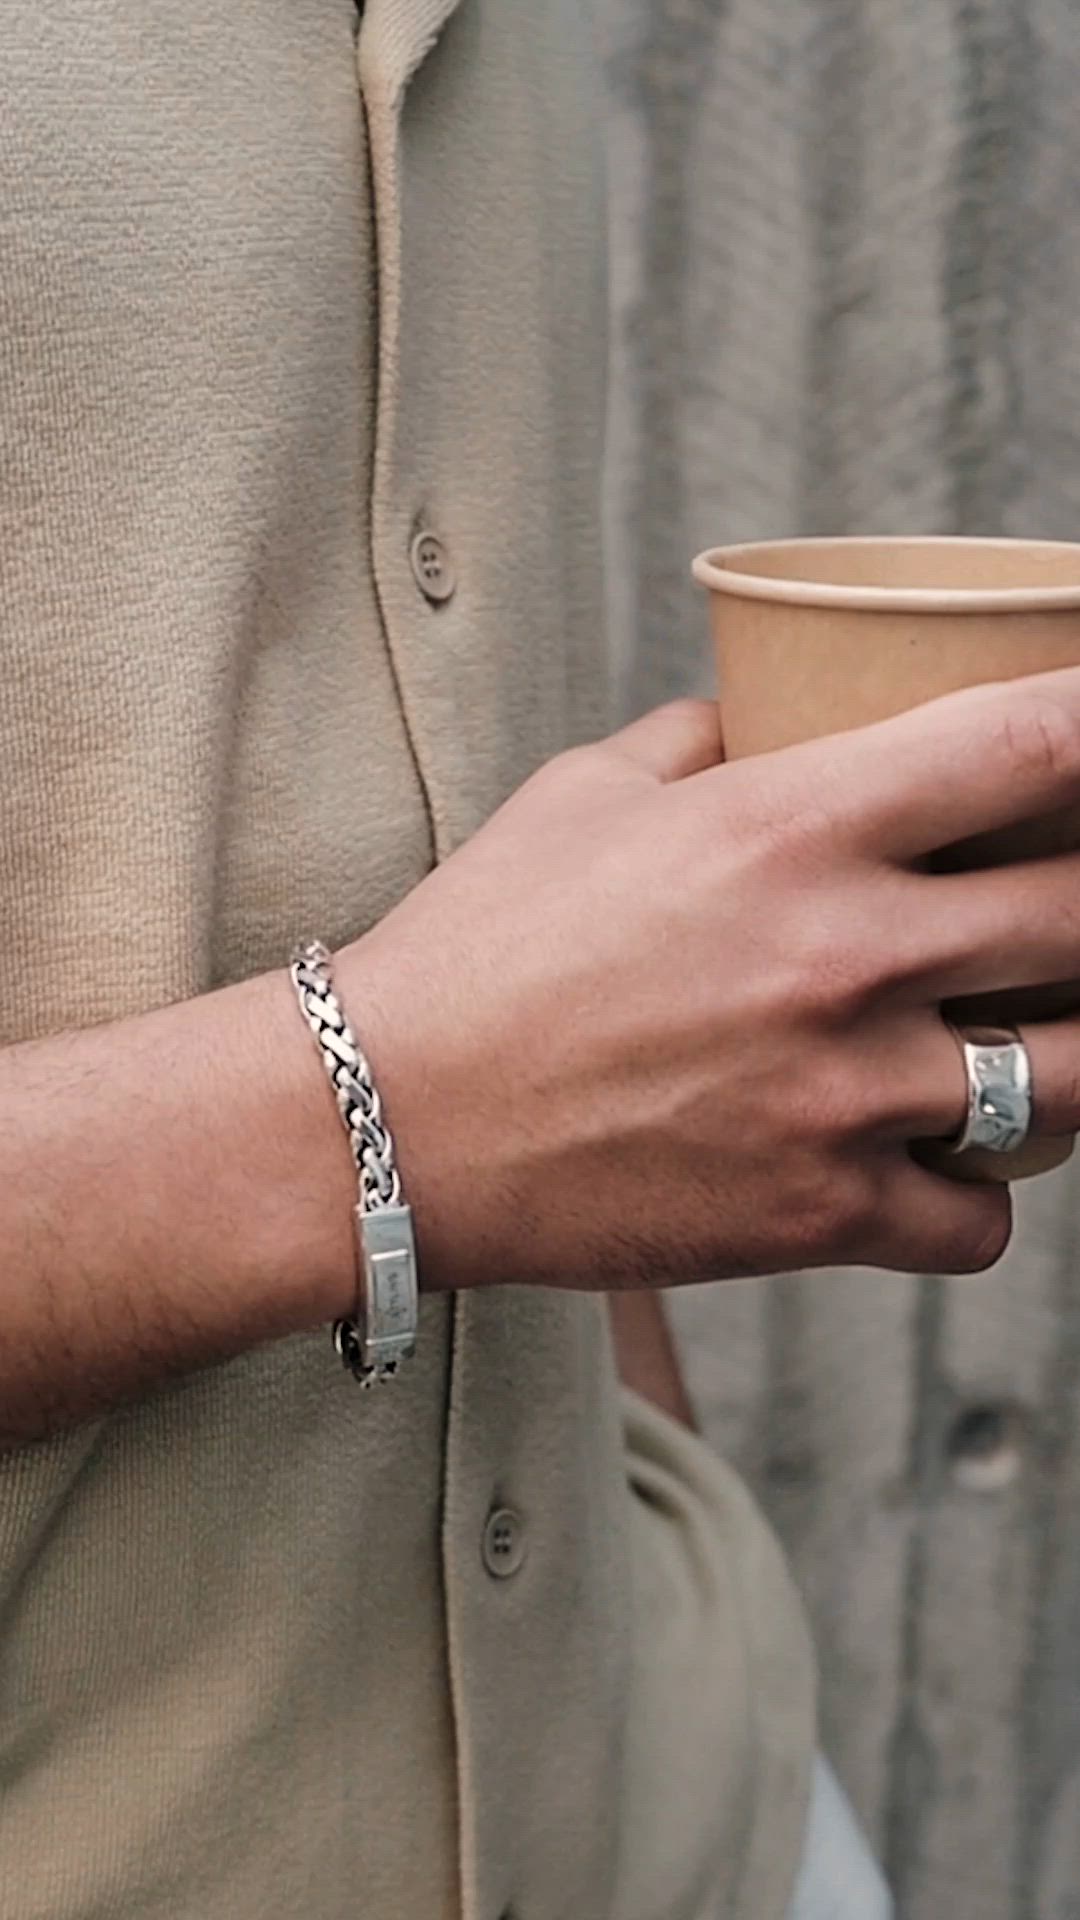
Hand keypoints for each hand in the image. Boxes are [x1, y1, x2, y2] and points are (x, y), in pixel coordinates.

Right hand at [341, 671, 1079, 1291]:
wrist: (394, 1119)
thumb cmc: (482, 945)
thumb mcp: (587, 795)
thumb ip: (704, 740)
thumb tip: (766, 715)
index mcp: (793, 824)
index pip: (1033, 743)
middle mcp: (845, 954)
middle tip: (1060, 906)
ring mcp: (845, 1095)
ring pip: (1079, 1080)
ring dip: (1075, 1053)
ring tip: (1034, 1041)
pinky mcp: (821, 1213)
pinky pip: (984, 1221)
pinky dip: (975, 1199)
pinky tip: (937, 1170)